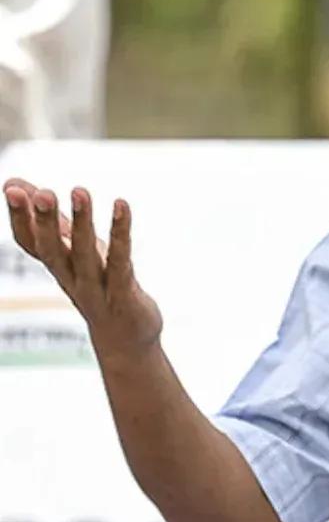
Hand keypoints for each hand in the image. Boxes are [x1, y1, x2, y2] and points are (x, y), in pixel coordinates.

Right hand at [4, 178, 162, 360]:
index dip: (19, 217)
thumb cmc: (98, 285)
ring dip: (81, 223)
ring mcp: (96, 288)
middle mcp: (71, 277)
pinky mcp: (123, 293)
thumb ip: (50, 220)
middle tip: (43, 192)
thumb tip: (13, 182)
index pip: (29, 243)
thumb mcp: (72, 251)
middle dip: (44, 221)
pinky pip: (121, 261)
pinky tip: (122, 206)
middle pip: (52, 250)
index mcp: (57, 266)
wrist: (125, 339)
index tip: (10, 187)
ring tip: (80, 191)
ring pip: (85, 254)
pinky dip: (121, 233)